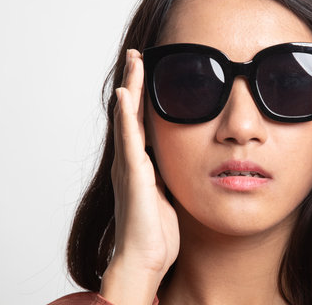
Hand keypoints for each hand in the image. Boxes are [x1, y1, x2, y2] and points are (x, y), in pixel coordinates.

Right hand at [102, 49, 179, 299]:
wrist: (145, 258)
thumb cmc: (157, 230)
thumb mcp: (169, 192)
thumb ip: (170, 172)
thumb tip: (187, 157)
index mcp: (141, 163)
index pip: (142, 120)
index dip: (144, 94)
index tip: (148, 68)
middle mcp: (131, 160)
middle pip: (131, 113)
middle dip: (135, 82)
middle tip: (138, 54)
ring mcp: (129, 167)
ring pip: (127, 120)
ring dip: (130, 89)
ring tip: (133, 62)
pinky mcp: (133, 177)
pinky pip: (128, 142)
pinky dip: (125, 118)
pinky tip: (124, 97)